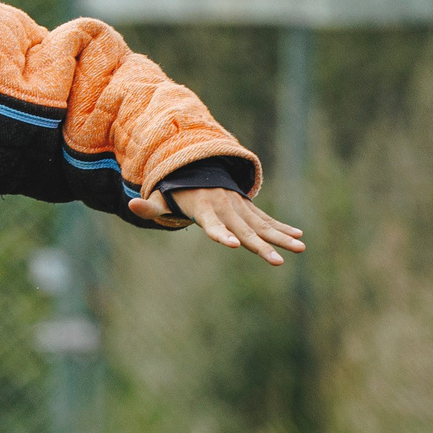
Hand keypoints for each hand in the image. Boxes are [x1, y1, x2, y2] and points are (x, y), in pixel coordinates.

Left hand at [129, 186, 305, 265]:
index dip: (222, 235)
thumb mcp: (162, 200)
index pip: (214, 226)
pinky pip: (267, 221)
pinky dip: (282, 229)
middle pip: (246, 231)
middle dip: (262, 247)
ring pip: (263, 226)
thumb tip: (131, 204)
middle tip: (278, 262)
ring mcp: (240, 209)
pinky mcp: (248, 210)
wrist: (200, 171)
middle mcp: (227, 209)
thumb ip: (150, 206)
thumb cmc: (178, 194)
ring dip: (282, 238)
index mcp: (206, 210)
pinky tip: (299, 237)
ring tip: (301, 248)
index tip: (234, 245)